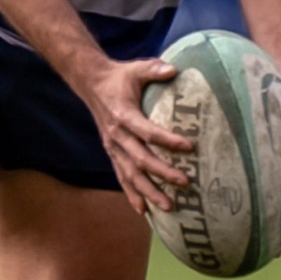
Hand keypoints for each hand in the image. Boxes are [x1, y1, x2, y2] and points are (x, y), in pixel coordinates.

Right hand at [83, 57, 194, 215]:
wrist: (91, 84)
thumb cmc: (119, 77)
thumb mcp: (136, 68)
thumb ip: (154, 69)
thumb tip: (174, 69)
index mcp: (123, 115)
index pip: (147, 131)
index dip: (167, 140)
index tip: (189, 147)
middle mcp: (116, 136)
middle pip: (140, 159)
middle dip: (162, 173)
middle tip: (185, 183)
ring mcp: (113, 147)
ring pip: (131, 174)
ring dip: (149, 192)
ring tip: (168, 206)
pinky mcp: (112, 153)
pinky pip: (122, 177)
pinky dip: (132, 194)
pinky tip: (143, 211)